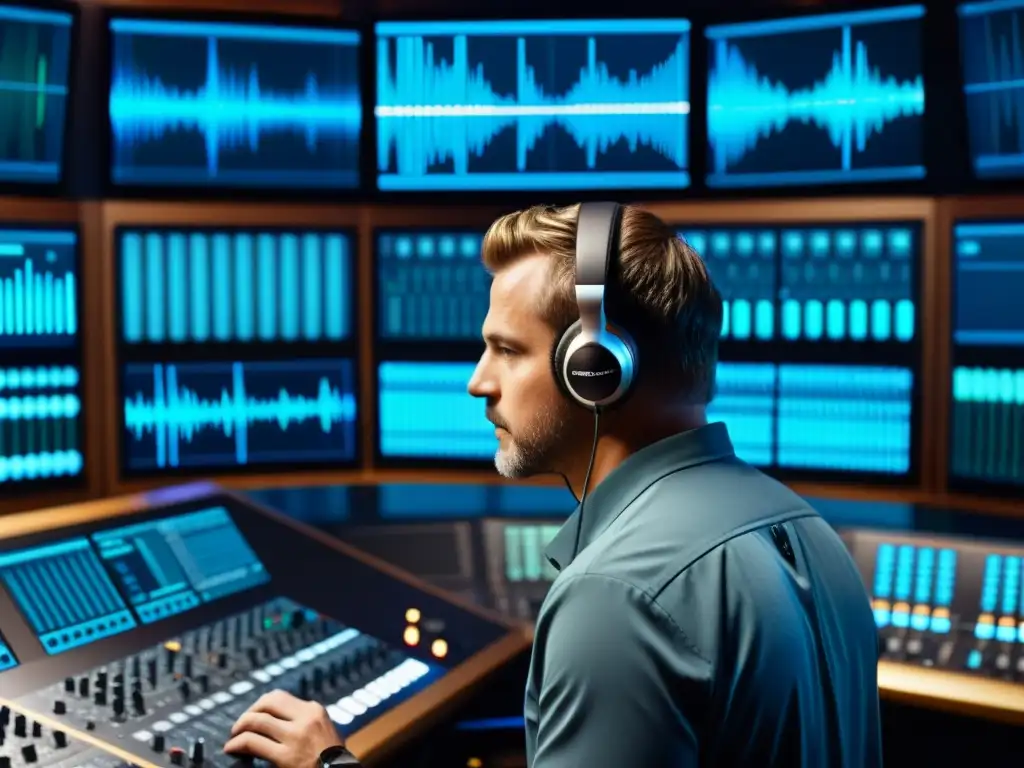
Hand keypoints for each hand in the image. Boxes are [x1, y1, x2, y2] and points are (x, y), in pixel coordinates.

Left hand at [224, 689, 344, 767]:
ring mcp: (296, 736)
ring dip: (239, 728)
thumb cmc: (332, 760)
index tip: (253, 716)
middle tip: (240, 726)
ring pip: (256, 721)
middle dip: (248, 713)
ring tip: (233, 737)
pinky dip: (237, 744)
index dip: (260, 706)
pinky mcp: (286, 756)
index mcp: (315, 710)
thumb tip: (277, 719)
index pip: (279, 697)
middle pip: (267, 703)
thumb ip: (305, 721)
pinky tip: (232, 749)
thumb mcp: (324, 730)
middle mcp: (305, 718)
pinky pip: (253, 742)